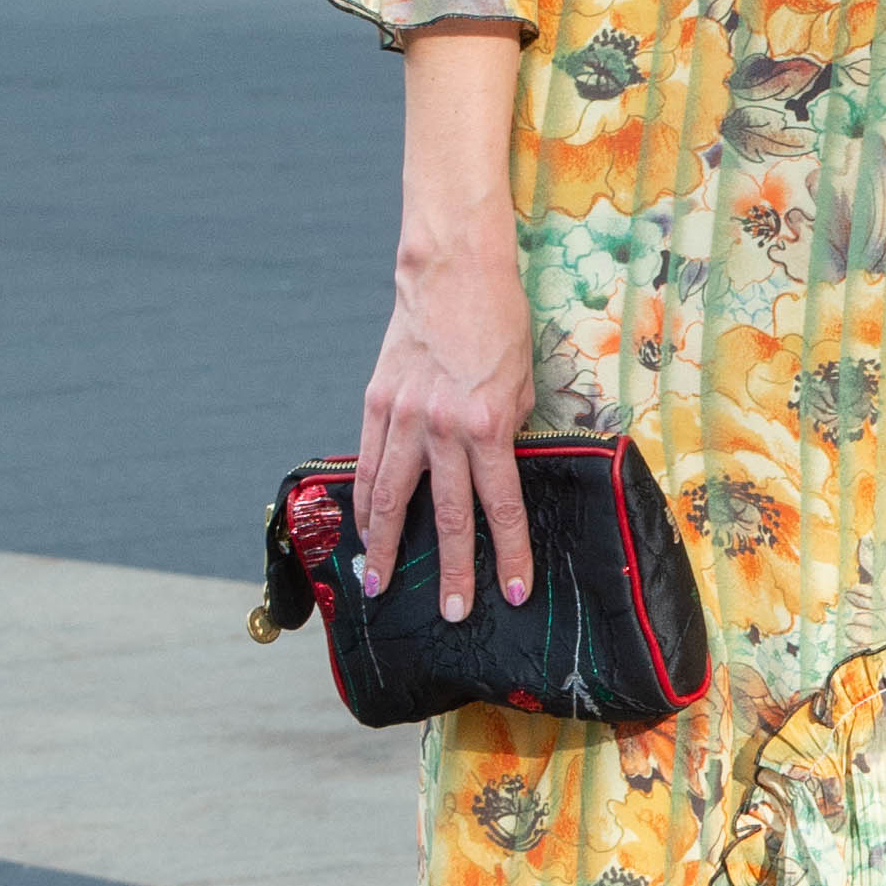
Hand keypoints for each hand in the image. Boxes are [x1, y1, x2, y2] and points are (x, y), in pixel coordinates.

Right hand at [357, 206, 535, 619]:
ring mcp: (404, 416)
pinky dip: (364, 500)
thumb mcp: (524, 379)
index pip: (502, 505)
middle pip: (449, 515)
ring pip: (392, 497)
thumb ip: (510, 428)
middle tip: (451, 612)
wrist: (454, 273)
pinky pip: (368, 463)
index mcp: (489, 423)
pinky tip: (362, 528)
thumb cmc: (500, 322)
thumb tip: (499, 466)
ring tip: (379, 585)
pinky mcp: (377, 402)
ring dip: (387, 547)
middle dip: (451, 569)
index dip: (509, 553)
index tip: (513, 591)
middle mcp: (444, 427)